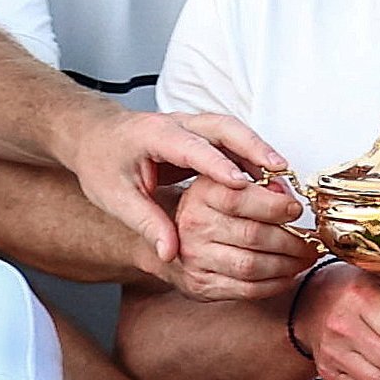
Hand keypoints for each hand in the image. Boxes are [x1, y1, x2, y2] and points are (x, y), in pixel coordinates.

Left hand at [61, 104, 289, 280]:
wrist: (95, 137)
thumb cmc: (102, 164)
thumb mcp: (115, 198)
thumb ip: (146, 223)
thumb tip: (170, 255)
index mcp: (153, 136)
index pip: (191, 147)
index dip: (218, 164)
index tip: (242, 185)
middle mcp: (177, 124)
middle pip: (224, 127)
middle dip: (254, 147)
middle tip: (280, 171)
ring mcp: (192, 126)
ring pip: (233, 131)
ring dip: (260, 152)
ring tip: (284, 179)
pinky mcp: (201, 135)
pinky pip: (232, 141)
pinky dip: (252, 157)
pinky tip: (269, 181)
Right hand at [166, 171, 317, 302]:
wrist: (169, 238)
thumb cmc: (209, 210)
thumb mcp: (226, 184)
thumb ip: (258, 184)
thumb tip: (288, 196)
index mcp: (202, 194)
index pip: (241, 198)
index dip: (275, 206)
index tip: (296, 210)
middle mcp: (194, 225)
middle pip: (253, 235)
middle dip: (292, 241)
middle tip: (311, 241)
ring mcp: (195, 258)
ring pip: (252, 266)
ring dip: (287, 265)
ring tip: (303, 258)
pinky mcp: (202, 285)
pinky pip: (247, 289)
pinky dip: (275, 285)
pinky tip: (287, 275)